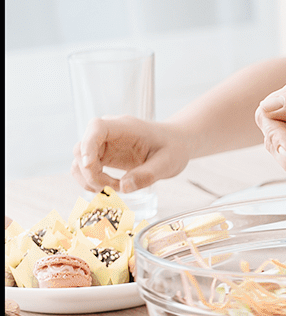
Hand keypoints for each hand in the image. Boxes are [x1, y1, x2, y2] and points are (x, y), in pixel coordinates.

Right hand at [73, 117, 191, 192]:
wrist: (175, 144)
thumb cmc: (173, 148)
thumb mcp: (168, 163)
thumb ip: (147, 174)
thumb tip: (124, 187)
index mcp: (124, 126)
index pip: (96, 128)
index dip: (88, 145)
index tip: (89, 165)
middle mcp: (108, 133)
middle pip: (81, 149)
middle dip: (91, 173)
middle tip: (115, 188)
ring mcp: (102, 144)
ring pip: (79, 161)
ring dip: (90, 180)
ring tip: (116, 189)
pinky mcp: (101, 156)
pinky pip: (84, 169)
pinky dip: (91, 181)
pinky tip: (111, 188)